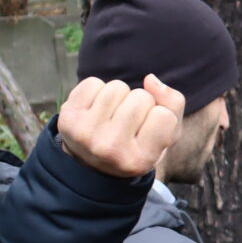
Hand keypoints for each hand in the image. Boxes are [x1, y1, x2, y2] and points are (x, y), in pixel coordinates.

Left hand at [57, 76, 184, 178]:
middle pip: (141, 98)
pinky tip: (97, 109)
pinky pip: (93, 83)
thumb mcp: (165, 136)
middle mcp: (111, 149)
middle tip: (129, 123)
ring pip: (118, 87)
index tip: (148, 131)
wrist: (91, 163)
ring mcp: (86, 133)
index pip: (164, 116)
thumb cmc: (136, 145)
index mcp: (139, 160)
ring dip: (120, 96)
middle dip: (140, 104)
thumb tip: (150, 79)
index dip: (159, 116)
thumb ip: (173, 105)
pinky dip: (98, 91)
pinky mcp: (68, 117)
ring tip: (113, 115)